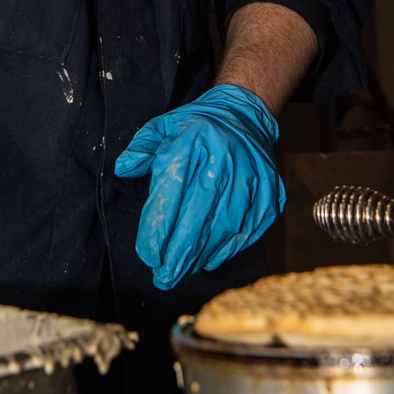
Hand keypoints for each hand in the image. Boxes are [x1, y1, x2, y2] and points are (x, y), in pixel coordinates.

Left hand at [114, 84, 284, 290]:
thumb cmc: (196, 127)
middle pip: (198, 216)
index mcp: (193, 140)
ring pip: (224, 227)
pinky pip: (249, 228)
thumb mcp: (162, 127)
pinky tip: (210, 259)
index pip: (171, 192)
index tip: (149, 256)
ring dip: (201, 256)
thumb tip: (123, 168)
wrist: (244, 116)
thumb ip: (140, 148)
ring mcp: (252, 175)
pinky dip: (228, 248)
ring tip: (182, 273)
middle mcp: (225, 157)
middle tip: (163, 278)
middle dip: (178, 254)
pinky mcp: (270, 191)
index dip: (159, 229)